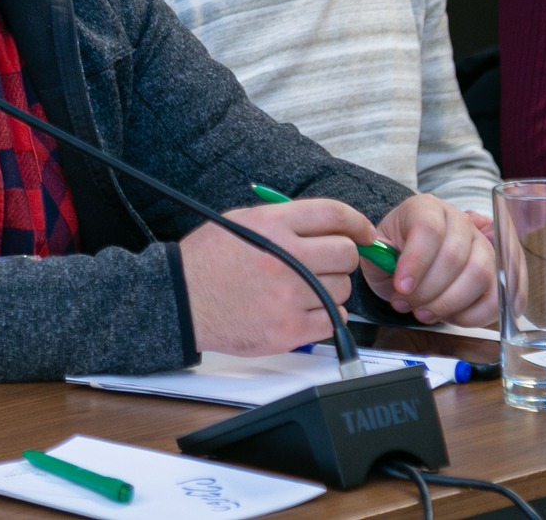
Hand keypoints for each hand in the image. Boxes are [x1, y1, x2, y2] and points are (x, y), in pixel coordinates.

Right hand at [178, 200, 374, 357]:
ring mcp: (289, 296)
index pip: (334, 214)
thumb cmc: (208, 260)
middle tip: (326, 263)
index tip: (364, 233)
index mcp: (272, 225)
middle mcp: (285, 257)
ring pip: (343, 289)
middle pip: (346, 253)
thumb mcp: (241, 220)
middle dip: (341, 257)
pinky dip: (326, 315)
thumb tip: (330, 224)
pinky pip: (335, 320)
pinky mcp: (290, 330)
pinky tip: (304, 309)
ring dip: (331, 288)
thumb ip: (285, 219)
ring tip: (304, 288)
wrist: (181, 300)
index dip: (357, 223)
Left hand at [366, 194, 497, 327]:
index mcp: (427, 208)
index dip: (416, 262)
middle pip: (455, 256)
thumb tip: (384, 261)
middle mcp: (461, 222)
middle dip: (427, 290)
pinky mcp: (498, 274)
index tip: (401, 287)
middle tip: (405, 304)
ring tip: (423, 313)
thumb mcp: (379, 250)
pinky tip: (448, 317)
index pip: (429, 229)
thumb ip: (379, 255)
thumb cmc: (396, 254)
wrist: (413, 261)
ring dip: (448, 304)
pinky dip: (472, 315)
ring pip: (479, 276)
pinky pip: (497, 298)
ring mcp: (484, 246)